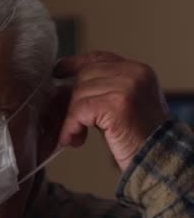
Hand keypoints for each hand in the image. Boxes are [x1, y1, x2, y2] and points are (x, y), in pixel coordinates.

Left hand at [54, 52, 169, 171]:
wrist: (160, 159)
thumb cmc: (140, 138)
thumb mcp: (122, 105)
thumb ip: (100, 91)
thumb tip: (61, 90)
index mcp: (138, 71)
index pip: (99, 58)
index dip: (75, 64)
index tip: (58, 71)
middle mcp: (134, 74)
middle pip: (85, 76)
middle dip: (70, 99)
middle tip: (67, 122)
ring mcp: (127, 87)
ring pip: (79, 93)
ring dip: (71, 118)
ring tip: (74, 136)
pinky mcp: (117, 104)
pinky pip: (80, 110)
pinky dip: (71, 126)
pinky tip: (73, 139)